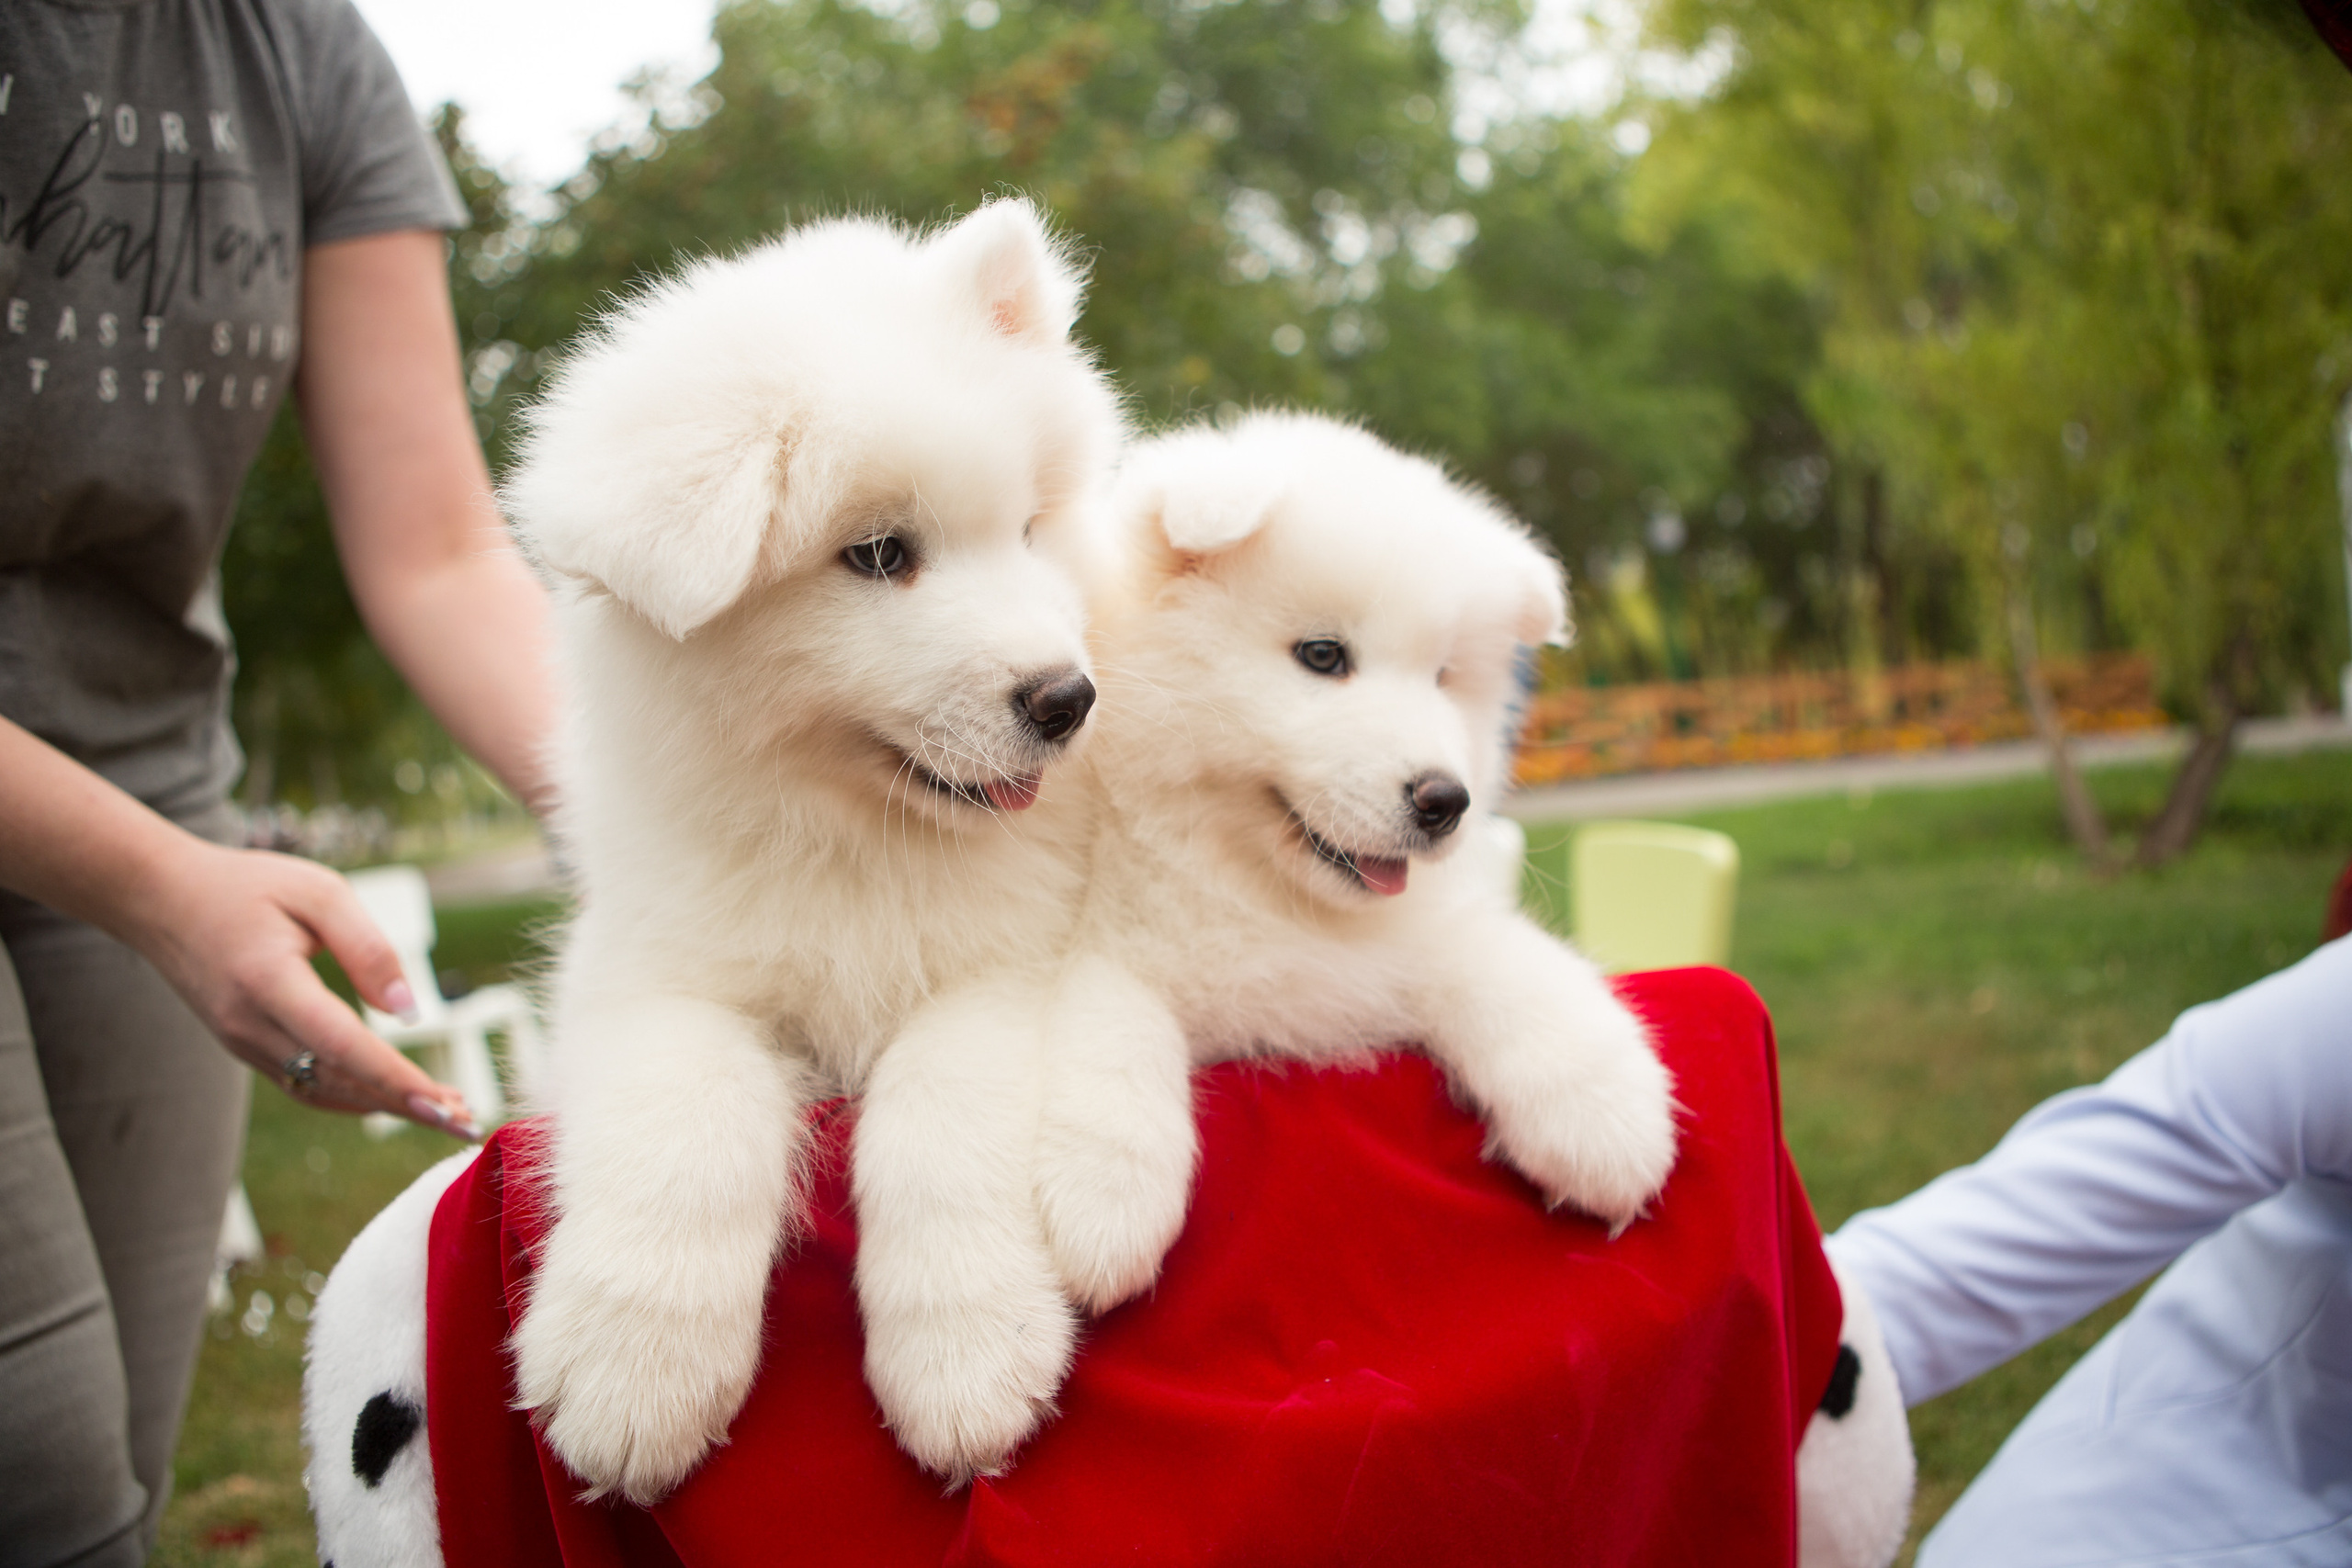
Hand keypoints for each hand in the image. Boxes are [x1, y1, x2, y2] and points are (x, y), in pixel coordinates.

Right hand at [126, 836, 478, 1134]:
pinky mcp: (244, 1047)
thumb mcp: (318, 891)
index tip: (444, 1103)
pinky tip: (393, 1097)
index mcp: (267, 981)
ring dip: (383, 1106)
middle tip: (466, 1122)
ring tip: (444, 1111)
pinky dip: (351, 1095)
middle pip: (337, 1080)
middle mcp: (249, 1024)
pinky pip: (303, 1084)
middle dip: (405, 1105)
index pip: (341, 1044)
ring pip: (321, 1090)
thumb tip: (407, 1011)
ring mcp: (241, 1041)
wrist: (161, 899)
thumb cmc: (247, 886)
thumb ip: (367, 947)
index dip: (395, 1078)